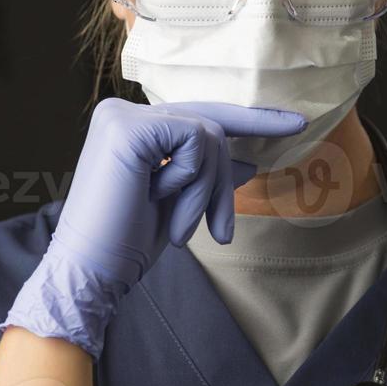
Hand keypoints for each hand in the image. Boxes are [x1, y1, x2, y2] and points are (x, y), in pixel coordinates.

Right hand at [0, 97, 306, 358]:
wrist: (91, 273)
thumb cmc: (127, 244)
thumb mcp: (179, 203)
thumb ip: (206, 175)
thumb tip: (248, 159)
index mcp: (131, 126)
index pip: (200, 115)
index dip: (249, 120)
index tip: (296, 124)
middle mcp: (123, 112)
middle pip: (210, 125)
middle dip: (224, 180)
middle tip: (222, 230)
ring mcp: (123, 116)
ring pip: (209, 135)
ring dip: (206, 191)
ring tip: (180, 228)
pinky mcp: (128, 129)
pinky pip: (196, 142)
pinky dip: (191, 182)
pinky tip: (158, 203)